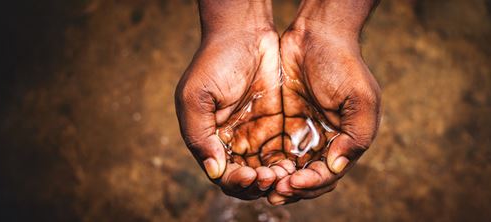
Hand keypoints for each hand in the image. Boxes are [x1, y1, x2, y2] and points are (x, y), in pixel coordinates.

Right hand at [175, 0, 288, 199]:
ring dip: (275, 179)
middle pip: (247, 179)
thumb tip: (214, 172)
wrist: (246, 31)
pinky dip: (288, 164)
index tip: (250, 176)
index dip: (236, 182)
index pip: (223, 175)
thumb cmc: (215, 60)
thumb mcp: (196, 97)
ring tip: (284, 174)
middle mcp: (234, 141)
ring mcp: (257, 134)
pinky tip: (294, 163)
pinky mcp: (279, 124)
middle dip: (258, 185)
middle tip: (271, 177)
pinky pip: (284, 153)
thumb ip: (200, 136)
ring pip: (267, 171)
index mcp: (210, 139)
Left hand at [268, 0, 381, 204]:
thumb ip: (356, 137)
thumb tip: (335, 168)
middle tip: (275, 191)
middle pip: (307, 179)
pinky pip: (271, 151)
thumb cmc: (343, 64)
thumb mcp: (360, 99)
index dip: (312, 184)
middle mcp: (323, 143)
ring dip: (277, 180)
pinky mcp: (280, 124)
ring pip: (288, 170)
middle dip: (292, 188)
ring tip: (263, 183)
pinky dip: (265, 163)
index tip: (295, 182)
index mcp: (345, 142)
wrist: (316, 34)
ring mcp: (301, 134)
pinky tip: (254, 167)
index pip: (328, 175)